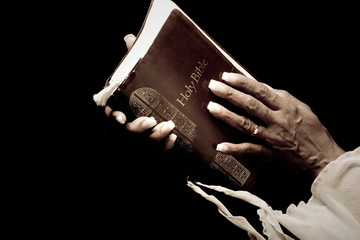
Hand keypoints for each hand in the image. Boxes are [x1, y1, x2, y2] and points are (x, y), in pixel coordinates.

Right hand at [104, 34, 176, 151]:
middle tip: (151, 120)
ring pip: (145, 143)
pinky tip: (175, 138)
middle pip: (128, 131)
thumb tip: (130, 37)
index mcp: (125, 110)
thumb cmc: (151, 95)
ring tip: (169, 125)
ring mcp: (145, 138)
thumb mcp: (143, 76)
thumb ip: (134, 59)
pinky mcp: (158, 147)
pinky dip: (166, 146)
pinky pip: (160, 152)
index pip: (112, 114)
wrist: (170, 115)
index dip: (113, 117)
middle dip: (137, 127)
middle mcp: (133, 125)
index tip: (120, 117)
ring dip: (156, 136)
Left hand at [207, 72, 344, 176]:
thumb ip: (283, 97)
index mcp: (286, 107)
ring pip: (245, 124)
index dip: (242, 83)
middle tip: (214, 86)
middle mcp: (277, 121)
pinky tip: (220, 146)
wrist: (322, 158)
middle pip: (249, 105)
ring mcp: (271, 138)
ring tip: (212, 107)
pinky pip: (248, 150)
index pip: (260, 91)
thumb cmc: (313, 132)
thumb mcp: (303, 108)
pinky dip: (234, 149)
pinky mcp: (268, 153)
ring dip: (227, 116)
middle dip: (229, 94)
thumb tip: (264, 87)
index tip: (227, 76)